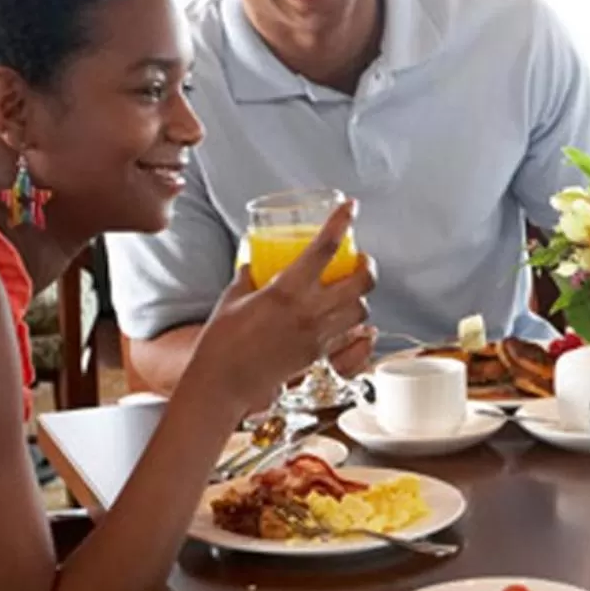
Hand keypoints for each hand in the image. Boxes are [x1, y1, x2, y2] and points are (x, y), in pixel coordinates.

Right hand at [189, 201, 375, 413]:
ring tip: (351, 290)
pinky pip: (348, 337)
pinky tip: (341, 319)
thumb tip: (254, 264)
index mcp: (287, 290)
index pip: (324, 248)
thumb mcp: (233, 297)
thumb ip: (249, 277)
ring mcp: (318, 336)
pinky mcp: (318, 356)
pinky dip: (351, 325)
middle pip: (360, 283)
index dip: (341, 222)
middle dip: (367, 267)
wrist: (224, 382)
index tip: (350, 207)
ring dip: (361, 298)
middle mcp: (309, 312)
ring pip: (361, 311)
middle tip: (360, 260)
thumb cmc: (222, 340)